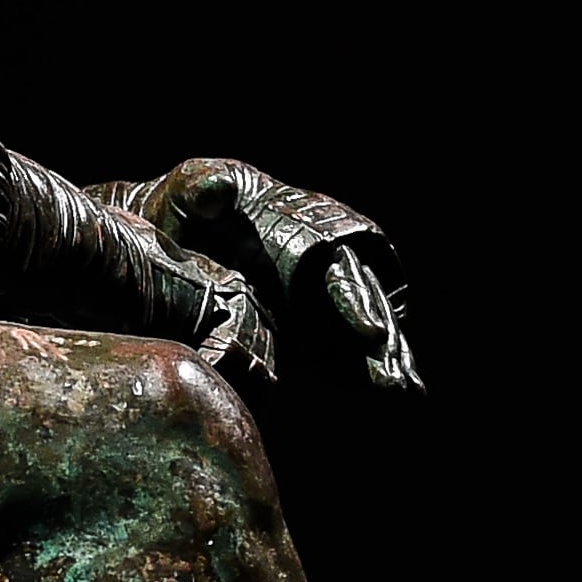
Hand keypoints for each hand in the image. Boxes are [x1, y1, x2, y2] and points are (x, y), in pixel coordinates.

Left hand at [96, 159, 423, 393]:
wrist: (173, 234)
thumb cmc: (187, 202)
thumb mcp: (188, 187)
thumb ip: (201, 185)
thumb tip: (213, 190)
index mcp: (307, 228)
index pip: (339, 269)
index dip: (355, 301)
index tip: (370, 333)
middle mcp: (322, 263)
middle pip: (364, 304)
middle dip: (384, 342)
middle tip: (399, 382)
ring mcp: (316, 296)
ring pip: (361, 330)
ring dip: (385, 360)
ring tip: (408, 394)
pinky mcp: (306, 324)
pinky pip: (339, 349)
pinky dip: (361, 371)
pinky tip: (391, 396)